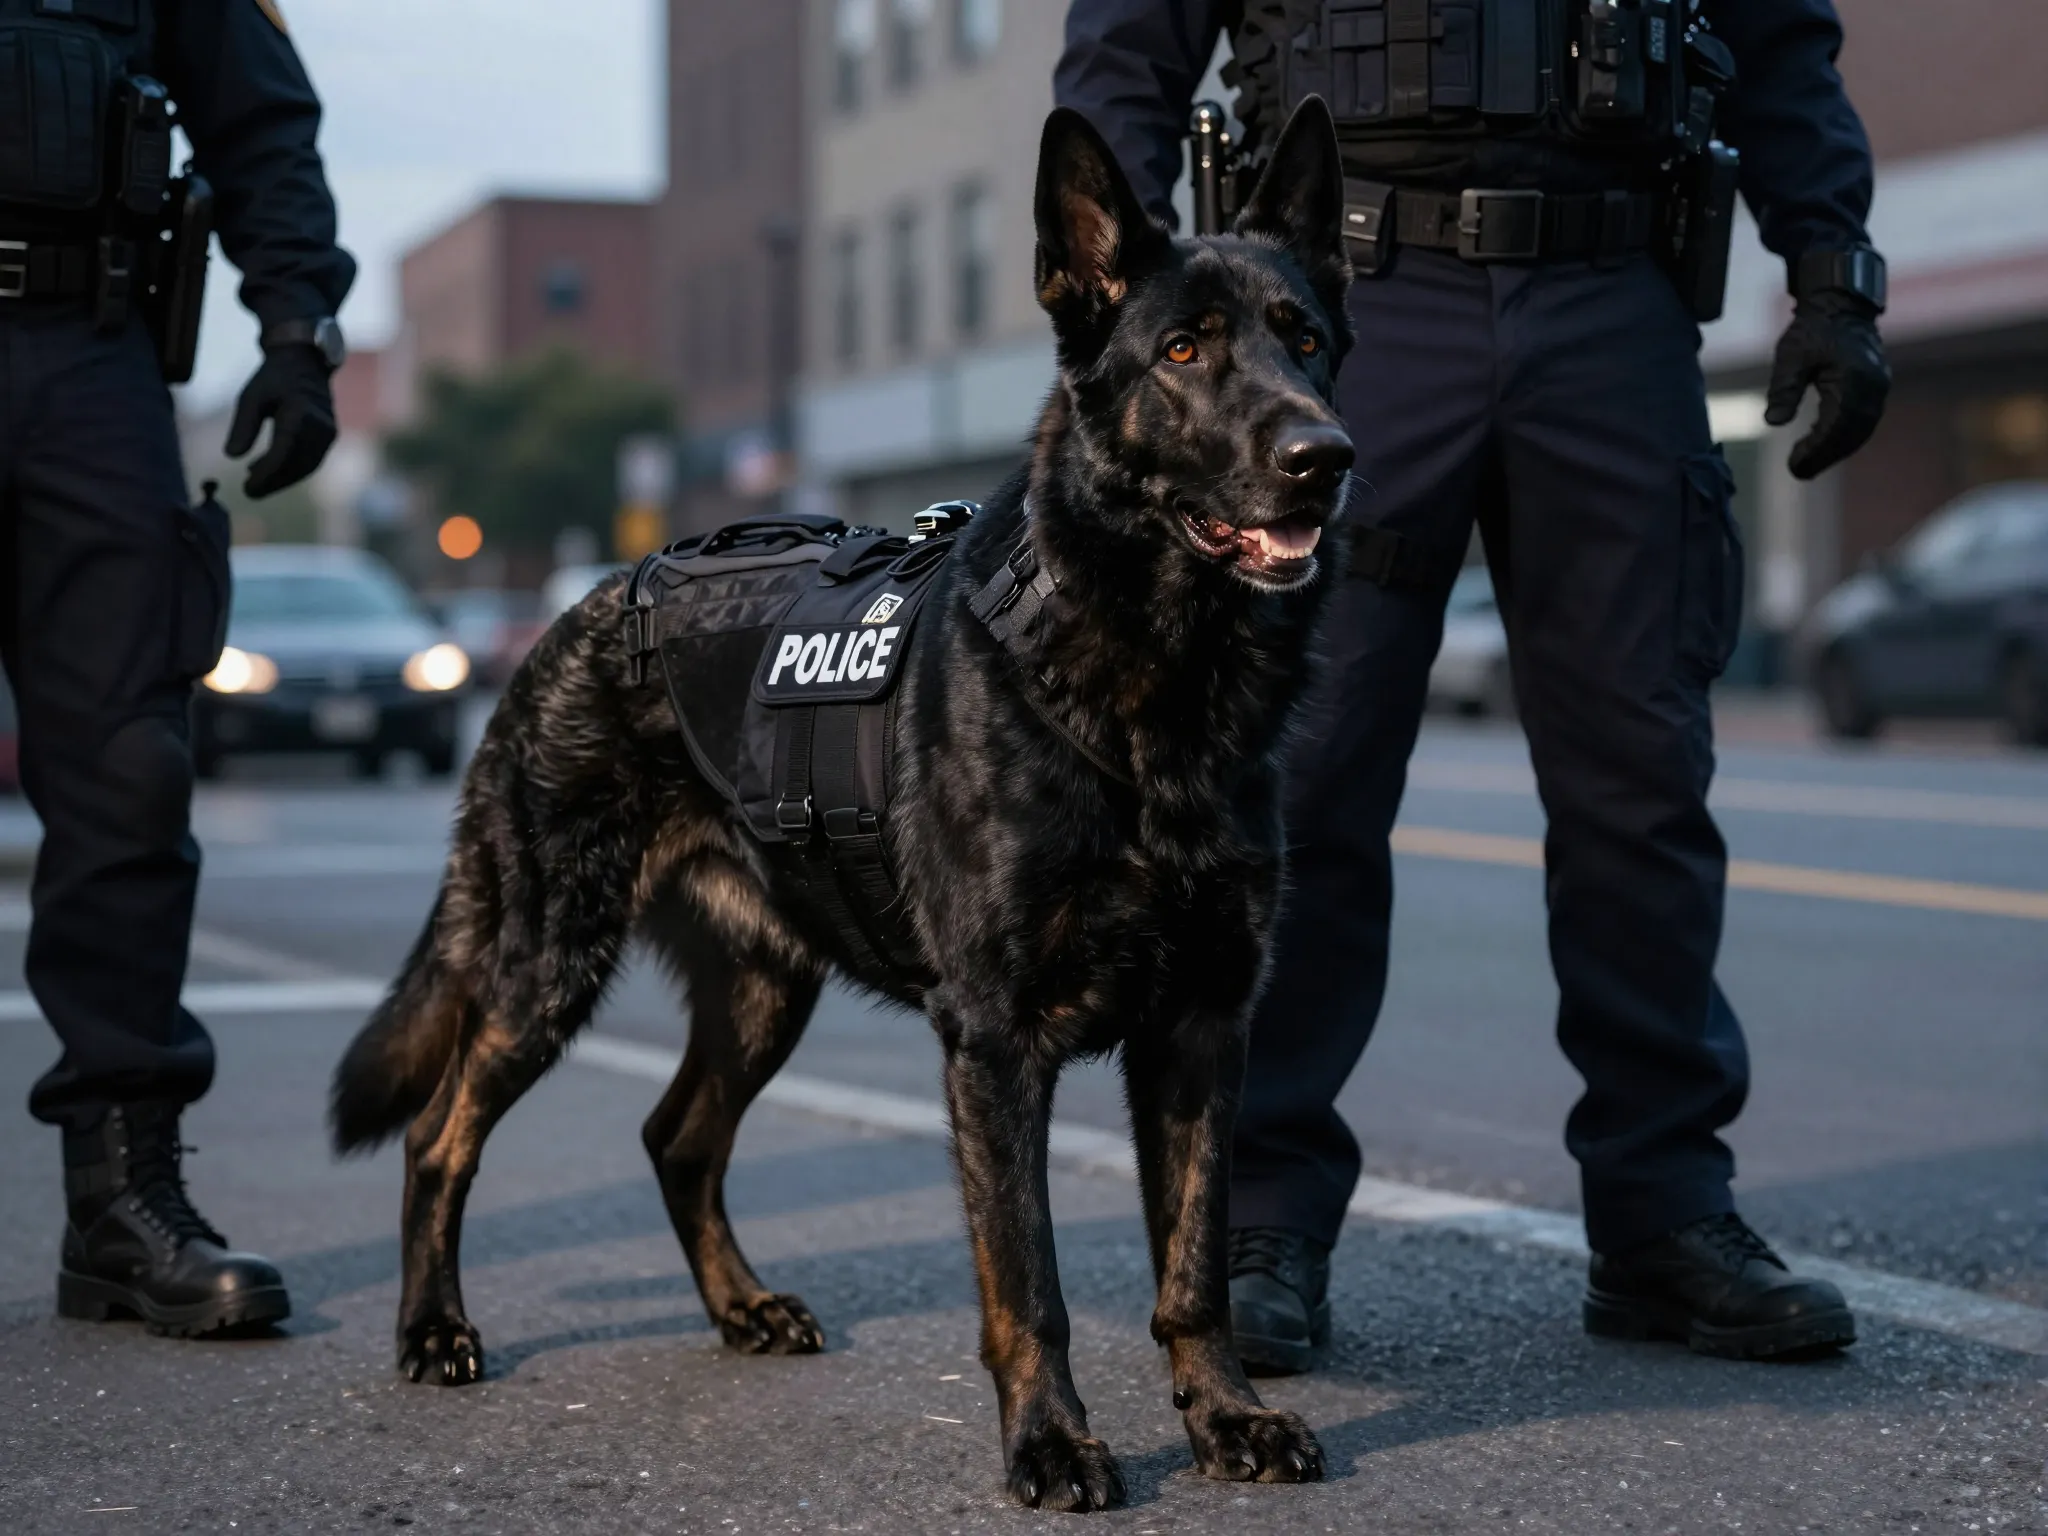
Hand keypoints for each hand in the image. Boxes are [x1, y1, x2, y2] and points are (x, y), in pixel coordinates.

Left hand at [224, 344, 337, 499]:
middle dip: (272, 482)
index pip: (283, 452)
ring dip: (281, 479)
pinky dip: (291, 470)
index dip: (265, 474)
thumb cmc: (273, 378)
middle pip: (296, 465)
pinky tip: (268, 470)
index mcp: (300, 412)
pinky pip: (310, 461)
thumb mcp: (251, 397)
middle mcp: (320, 425)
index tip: (247, 487)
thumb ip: (243, 427)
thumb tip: (232, 457)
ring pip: (305, 467)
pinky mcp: (329, 437)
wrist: (304, 363)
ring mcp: (328, 433)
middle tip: (249, 492)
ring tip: (256, 483)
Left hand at [1764, 292, 1889, 481]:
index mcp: (1853, 378)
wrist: (1840, 305)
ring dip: (1837, 450)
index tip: (1794, 466)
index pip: (1836, 425)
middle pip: (1852, 433)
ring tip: (1808, 464)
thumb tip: (1774, 422)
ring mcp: (1879, 386)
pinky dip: (1846, 437)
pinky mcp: (1876, 386)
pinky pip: (1864, 420)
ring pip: (1861, 430)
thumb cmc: (1812, 329)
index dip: (1817, 449)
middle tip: (1800, 472)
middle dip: (1826, 456)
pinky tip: (1824, 446)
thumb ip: (1784, 388)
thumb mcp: (1790, 355)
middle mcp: (1873, 385)